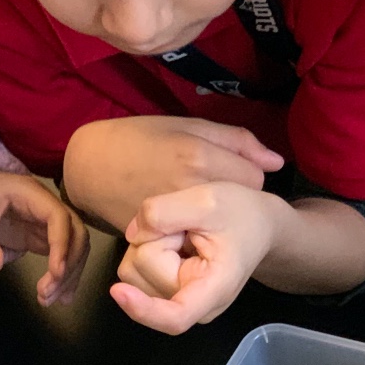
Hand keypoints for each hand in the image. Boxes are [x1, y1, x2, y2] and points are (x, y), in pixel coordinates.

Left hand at [0, 171, 89, 305]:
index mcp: (30, 194)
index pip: (58, 217)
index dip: (61, 244)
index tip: (56, 272)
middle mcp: (47, 206)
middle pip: (75, 232)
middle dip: (68, 265)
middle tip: (47, 293)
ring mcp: (47, 222)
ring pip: (75, 246)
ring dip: (69, 274)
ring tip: (47, 300)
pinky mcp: (44, 236)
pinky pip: (64, 255)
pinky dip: (65, 275)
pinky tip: (61, 296)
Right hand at [63, 116, 282, 232]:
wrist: (88, 167)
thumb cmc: (137, 138)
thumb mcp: (185, 125)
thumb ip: (236, 141)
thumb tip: (276, 162)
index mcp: (199, 156)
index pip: (255, 177)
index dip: (245, 172)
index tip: (228, 168)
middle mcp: (191, 189)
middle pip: (240, 202)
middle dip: (233, 195)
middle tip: (211, 186)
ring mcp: (175, 218)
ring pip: (220, 224)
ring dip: (216, 216)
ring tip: (196, 202)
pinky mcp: (161, 237)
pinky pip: (195, 239)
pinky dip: (194, 231)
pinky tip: (181, 218)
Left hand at [111, 183, 286, 333]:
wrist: (256, 222)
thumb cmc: (240, 214)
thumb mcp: (208, 200)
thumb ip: (166, 212)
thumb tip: (133, 234)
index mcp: (215, 289)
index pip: (175, 317)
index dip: (143, 308)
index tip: (117, 292)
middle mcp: (194, 305)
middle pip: (143, 271)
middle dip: (157, 239)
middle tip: (188, 228)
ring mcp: (175, 300)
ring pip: (132, 270)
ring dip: (150, 241)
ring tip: (182, 234)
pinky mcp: (161, 290)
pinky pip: (132, 267)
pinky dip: (145, 245)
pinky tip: (173, 241)